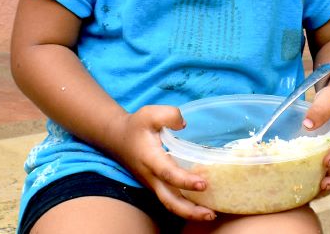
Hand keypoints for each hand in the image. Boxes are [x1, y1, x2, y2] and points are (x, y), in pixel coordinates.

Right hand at [105, 105, 215, 220]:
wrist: (118, 139)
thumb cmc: (136, 126)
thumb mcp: (149, 113)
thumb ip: (168, 115)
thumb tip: (183, 125)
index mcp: (150, 159)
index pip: (167, 173)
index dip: (185, 181)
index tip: (203, 184)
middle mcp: (151, 177)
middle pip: (169, 201)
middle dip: (189, 211)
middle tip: (211, 214)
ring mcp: (154, 184)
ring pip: (170, 204)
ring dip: (190, 213)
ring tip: (211, 215)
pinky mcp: (157, 186)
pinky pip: (172, 200)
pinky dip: (187, 206)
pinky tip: (204, 205)